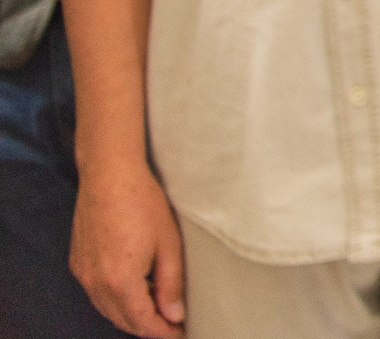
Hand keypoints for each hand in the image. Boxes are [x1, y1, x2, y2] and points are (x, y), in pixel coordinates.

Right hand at [69, 160, 184, 337]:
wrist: (109, 176)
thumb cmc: (144, 204)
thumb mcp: (168, 244)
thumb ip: (170, 284)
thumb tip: (174, 315)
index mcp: (120, 281)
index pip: (142, 322)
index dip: (163, 332)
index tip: (181, 334)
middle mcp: (95, 283)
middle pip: (122, 320)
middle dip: (147, 327)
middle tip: (172, 325)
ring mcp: (83, 274)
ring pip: (107, 309)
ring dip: (130, 316)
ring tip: (157, 313)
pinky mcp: (78, 262)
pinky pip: (96, 294)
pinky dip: (115, 301)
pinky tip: (133, 294)